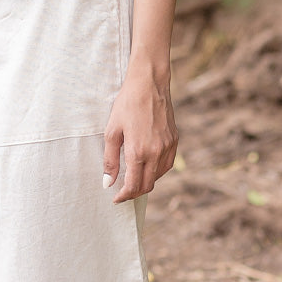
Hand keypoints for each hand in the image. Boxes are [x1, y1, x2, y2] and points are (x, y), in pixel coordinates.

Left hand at [102, 69, 177, 202]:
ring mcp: (168, 147)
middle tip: (122, 191)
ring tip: (133, 178)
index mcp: (138, 152)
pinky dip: (157, 171)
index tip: (115, 198)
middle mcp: (156, 153)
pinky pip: (167, 164)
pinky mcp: (175, 140)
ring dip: (146, 182)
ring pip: (158, 176)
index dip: (123, 196)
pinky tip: (148, 166)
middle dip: (134, 193)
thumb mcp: (112, 131)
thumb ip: (110, 160)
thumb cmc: (127, 104)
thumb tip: (107, 183)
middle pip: (147, 186)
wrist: (149, 83)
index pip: (133, 186)